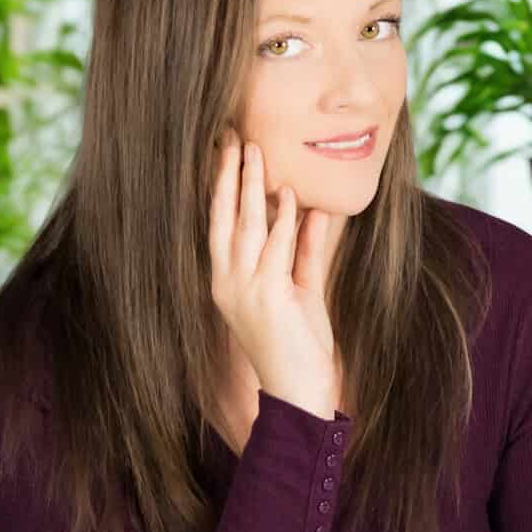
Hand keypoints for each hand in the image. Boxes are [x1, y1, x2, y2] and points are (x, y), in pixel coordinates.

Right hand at [208, 128, 337, 419]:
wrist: (297, 394)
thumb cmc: (299, 349)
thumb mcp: (302, 291)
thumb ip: (304, 252)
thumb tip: (312, 212)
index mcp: (227, 283)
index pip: (220, 226)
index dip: (223, 189)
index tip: (226, 154)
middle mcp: (227, 285)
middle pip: (224, 218)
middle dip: (228, 176)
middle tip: (232, 136)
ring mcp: (244, 291)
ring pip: (246, 227)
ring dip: (252, 186)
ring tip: (256, 150)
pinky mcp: (268, 298)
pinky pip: (275, 249)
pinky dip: (282, 220)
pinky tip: (288, 195)